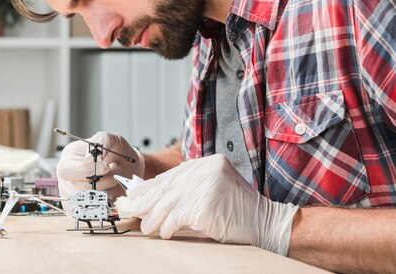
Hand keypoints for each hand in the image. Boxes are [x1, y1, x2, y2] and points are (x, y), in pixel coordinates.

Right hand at [56, 131, 144, 200]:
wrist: (128, 165)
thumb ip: (102, 141)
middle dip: (103, 180)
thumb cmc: (115, 151)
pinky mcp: (87, 208)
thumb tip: (95, 157)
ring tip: (115, 177)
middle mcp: (69, 179)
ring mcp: (77, 195)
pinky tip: (113, 189)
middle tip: (114, 169)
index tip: (106, 165)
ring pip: (90, 201)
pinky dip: (110, 200)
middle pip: (79, 189)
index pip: (67, 171)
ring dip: (109, 189)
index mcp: (69, 160)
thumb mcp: (110, 138)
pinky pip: (97, 210)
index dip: (87, 170)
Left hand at [116, 154, 298, 254]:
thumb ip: (186, 191)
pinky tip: (163, 233)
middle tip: (126, 210)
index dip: (148, 187)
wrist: (268, 224)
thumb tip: (149, 200)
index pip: (170, 175)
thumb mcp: (212, 191)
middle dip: (143, 200)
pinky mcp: (205, 204)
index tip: (131, 195)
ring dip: (153, 218)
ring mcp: (206, 185)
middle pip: (165, 186)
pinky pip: (177, 217)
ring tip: (145, 227)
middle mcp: (205, 169)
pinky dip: (167, 227)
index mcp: (206, 163)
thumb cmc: (238, 212)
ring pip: (168, 203)